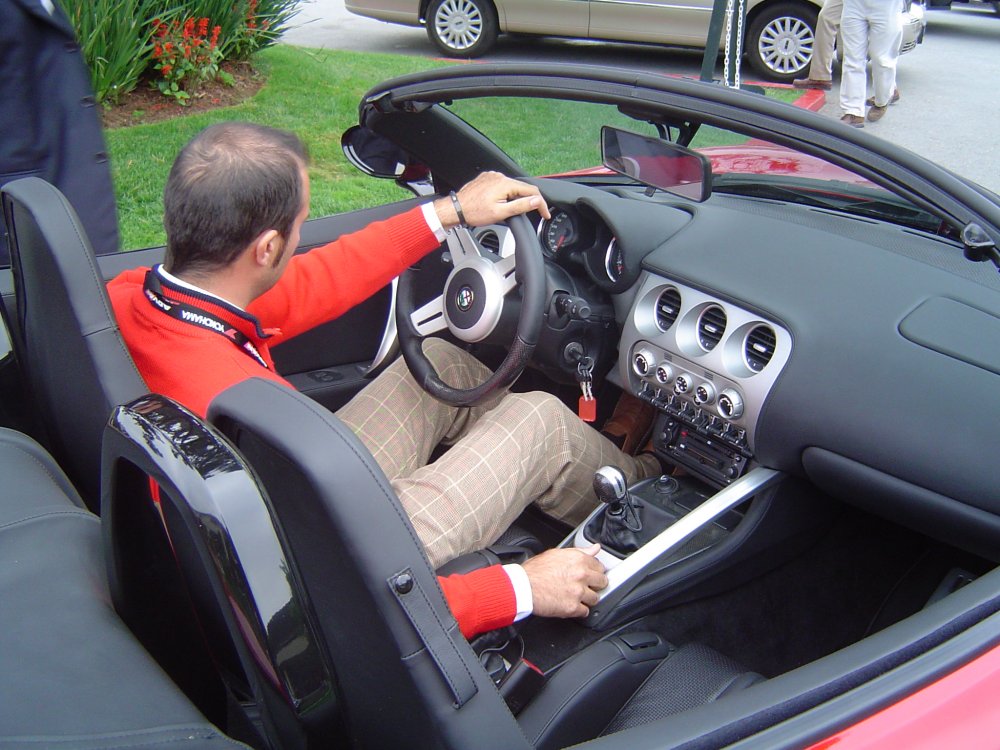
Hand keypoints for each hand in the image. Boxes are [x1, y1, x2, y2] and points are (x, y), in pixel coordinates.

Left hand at [434, 171, 550, 228]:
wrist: (455, 209)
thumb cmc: (474, 212)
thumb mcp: (501, 212)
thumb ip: (520, 206)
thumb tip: (536, 201)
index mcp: (505, 184)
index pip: (531, 191)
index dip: (541, 204)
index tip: (545, 214)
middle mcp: (499, 176)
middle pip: (522, 188)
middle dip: (529, 201)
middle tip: (534, 214)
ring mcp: (492, 176)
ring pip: (512, 187)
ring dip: (516, 197)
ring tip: (513, 210)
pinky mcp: (486, 179)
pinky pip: (501, 185)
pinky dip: (506, 193)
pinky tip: (501, 202)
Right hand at [522, 544, 607, 618]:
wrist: (522, 587)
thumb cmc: (534, 571)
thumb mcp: (556, 553)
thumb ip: (579, 551)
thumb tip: (594, 548)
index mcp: (578, 559)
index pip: (599, 565)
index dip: (594, 571)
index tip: (591, 574)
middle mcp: (581, 575)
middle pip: (602, 582)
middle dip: (595, 585)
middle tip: (585, 586)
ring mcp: (578, 592)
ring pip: (595, 598)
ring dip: (587, 599)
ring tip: (576, 597)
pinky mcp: (573, 607)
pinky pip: (585, 612)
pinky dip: (579, 610)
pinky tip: (570, 605)